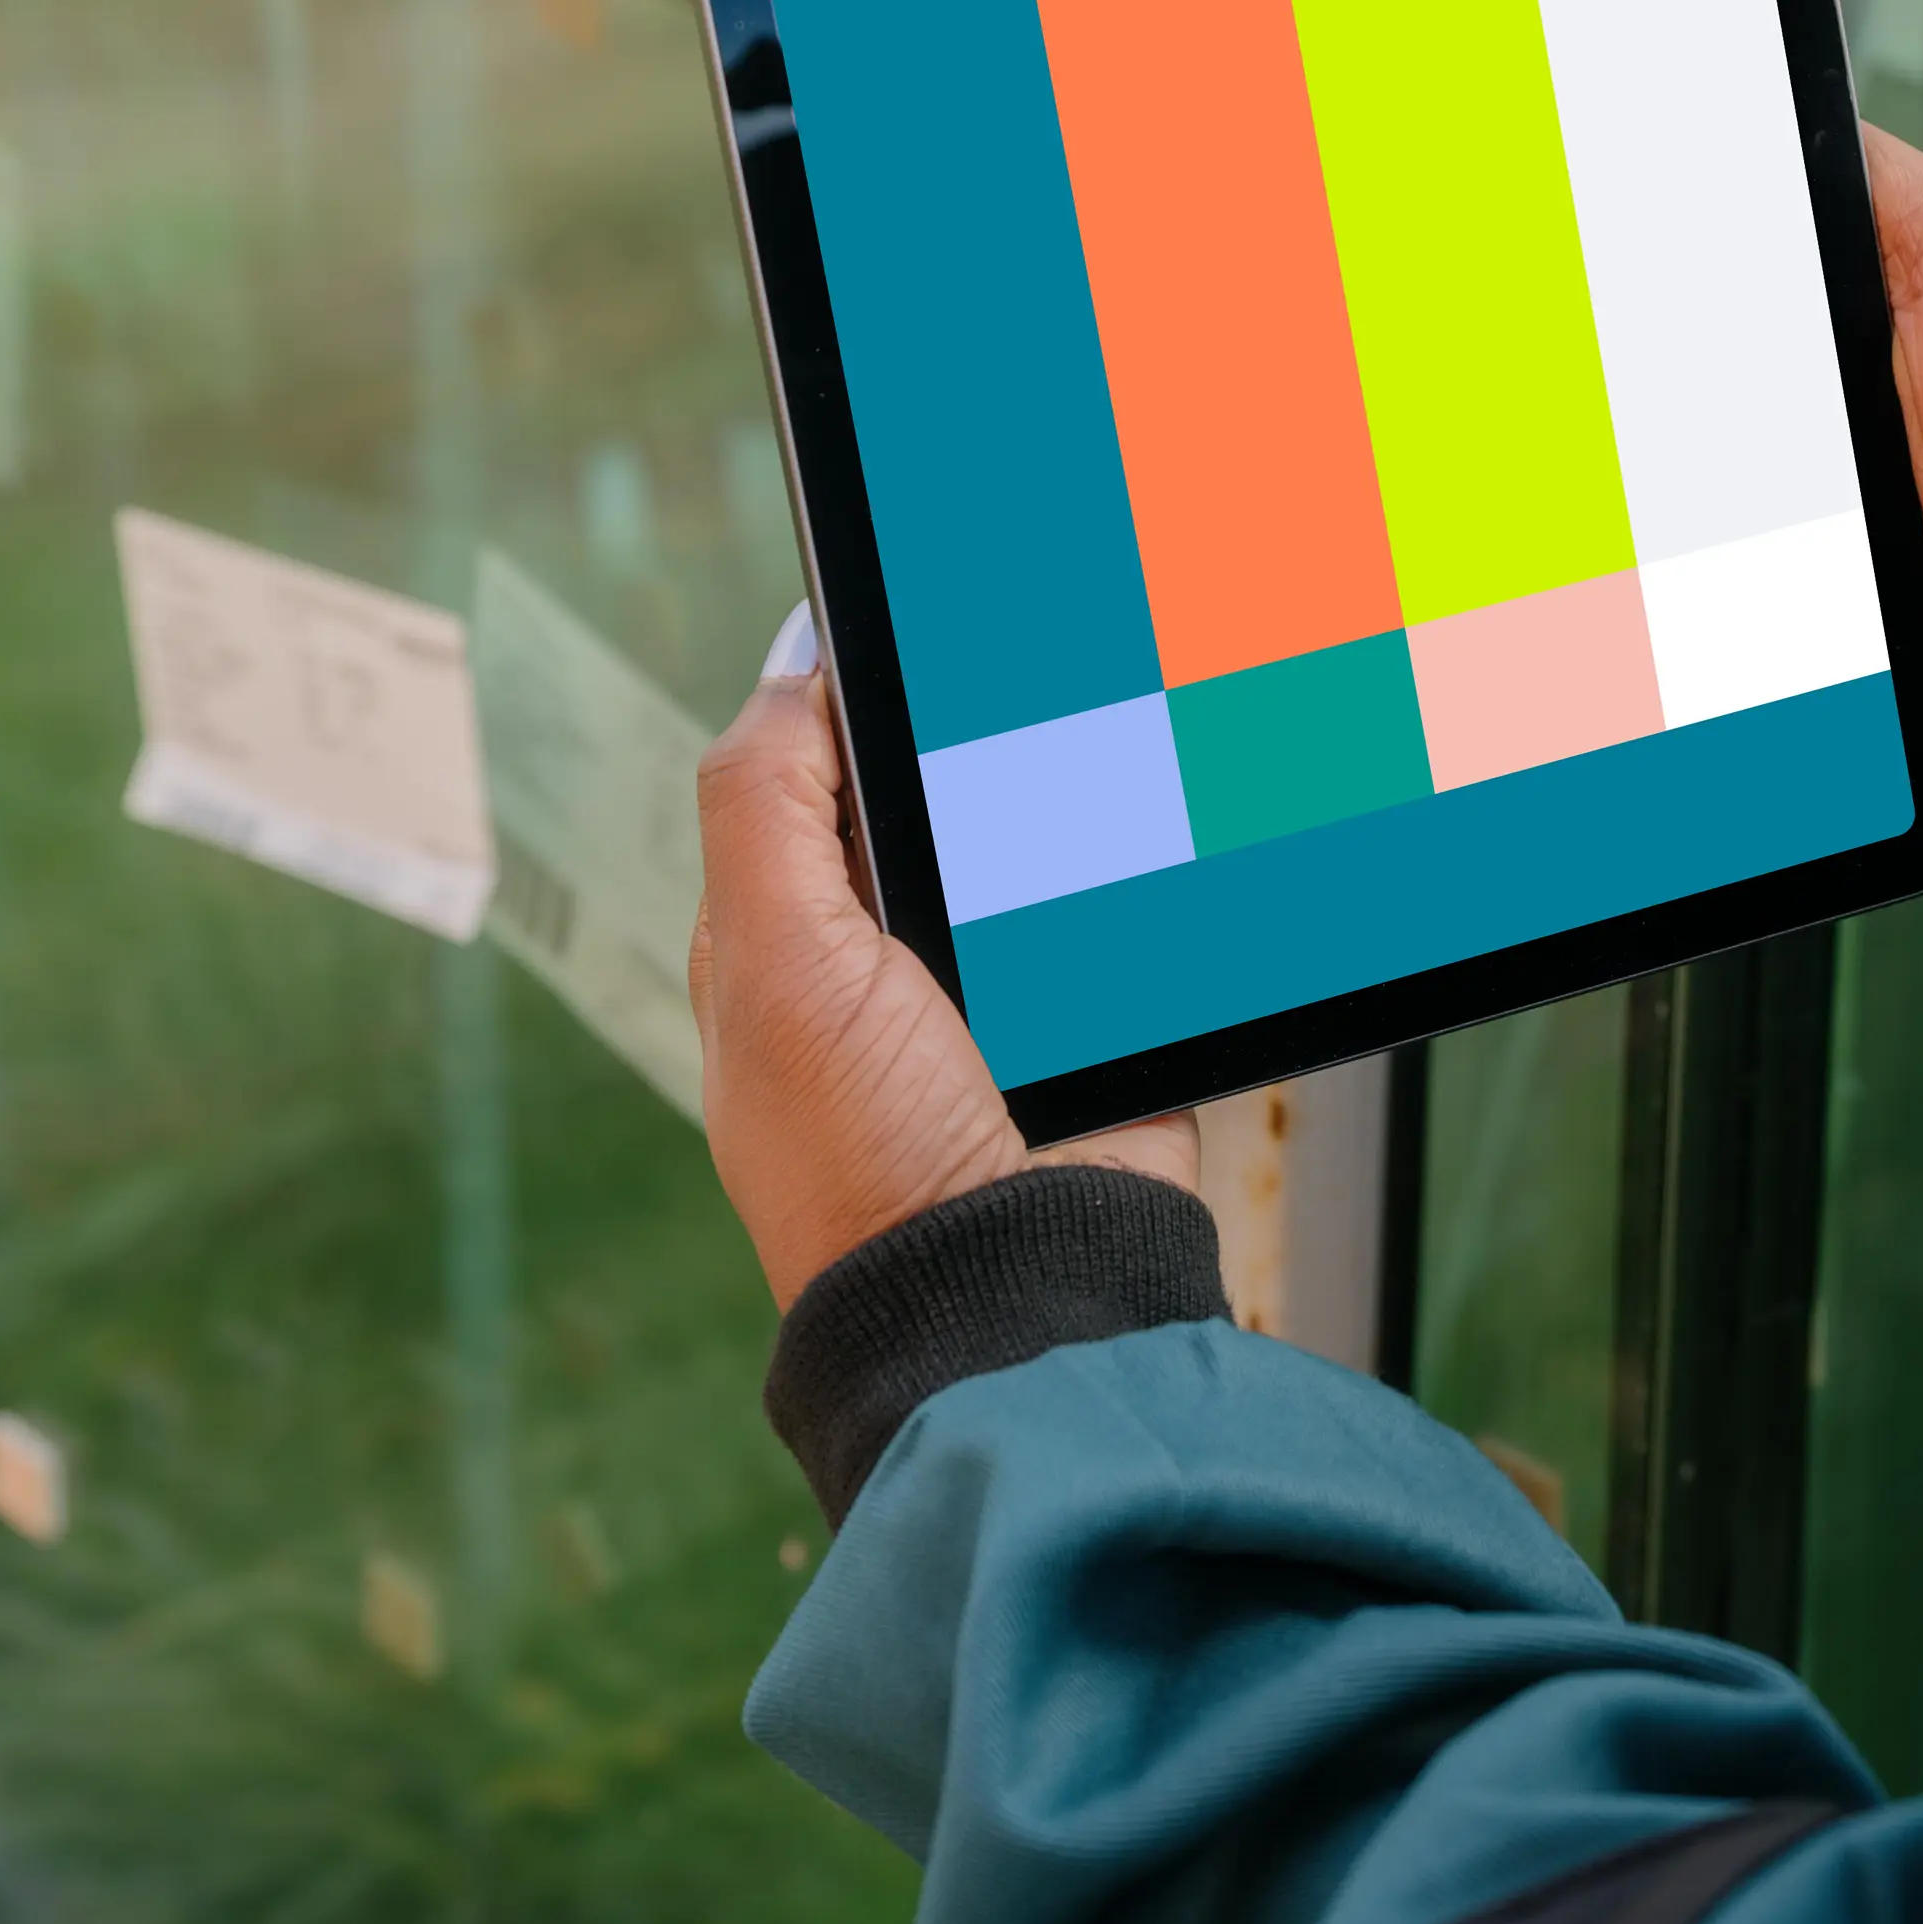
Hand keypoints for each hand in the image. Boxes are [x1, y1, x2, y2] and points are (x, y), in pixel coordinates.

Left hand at [691, 626, 1198, 1306]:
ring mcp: (992, 996)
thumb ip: (762, 800)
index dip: (859, 697)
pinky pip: (1121, 912)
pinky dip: (1141, 878)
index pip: (812, 768)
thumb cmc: (869, 1161)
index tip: (929, 626)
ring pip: (1038, 843)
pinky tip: (1160, 843)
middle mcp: (880, 963)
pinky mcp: (1089, 1026)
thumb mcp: (775, 961)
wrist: (1020, 1297)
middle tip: (1040, 702)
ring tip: (1115, 765)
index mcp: (783, 938)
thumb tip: (795, 657)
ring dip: (1075, 811)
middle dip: (983, 753)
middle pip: (935, 796)